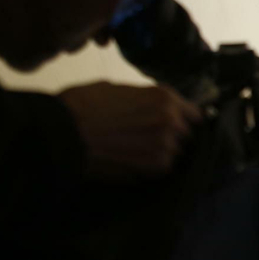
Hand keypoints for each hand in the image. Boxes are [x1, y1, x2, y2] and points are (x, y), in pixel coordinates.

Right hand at [58, 82, 201, 177]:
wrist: (64, 132)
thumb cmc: (83, 105)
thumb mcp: (119, 89)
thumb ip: (145, 100)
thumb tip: (155, 109)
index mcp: (164, 97)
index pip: (194, 114)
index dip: (185, 120)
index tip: (178, 125)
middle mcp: (171, 121)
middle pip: (186, 136)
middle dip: (173, 137)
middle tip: (147, 139)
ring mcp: (165, 147)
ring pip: (175, 154)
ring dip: (161, 154)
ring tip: (135, 152)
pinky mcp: (153, 169)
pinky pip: (161, 170)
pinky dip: (150, 168)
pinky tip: (131, 161)